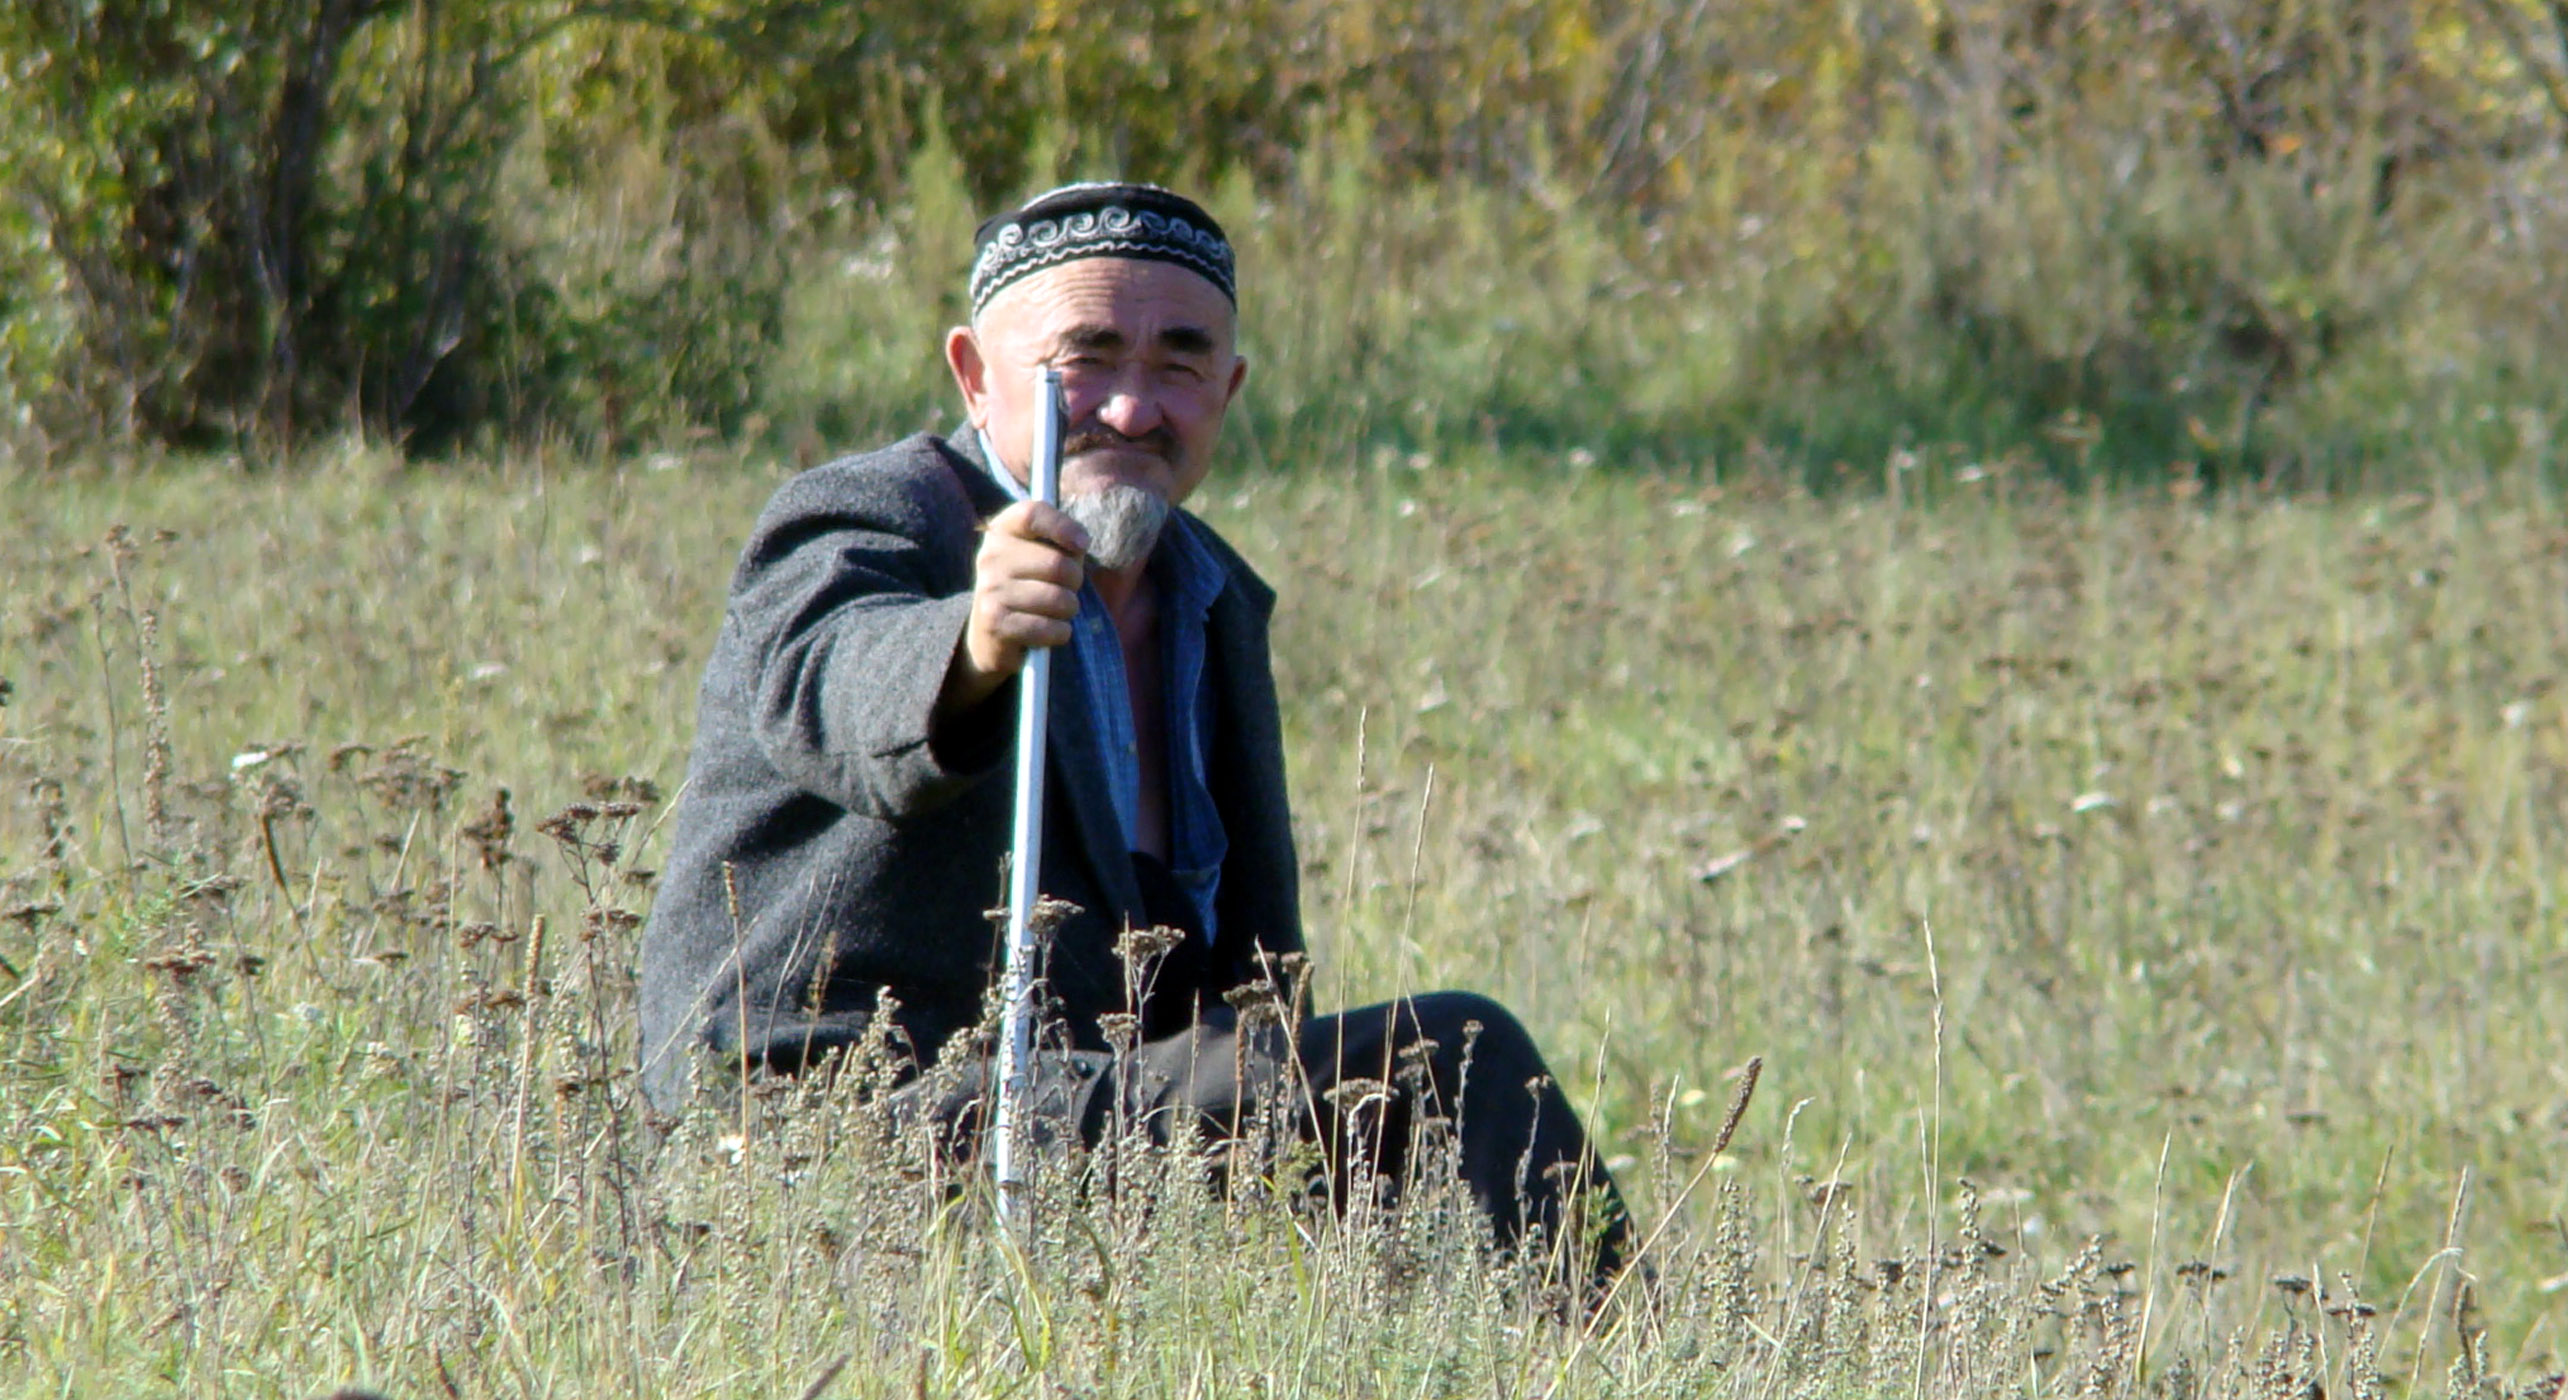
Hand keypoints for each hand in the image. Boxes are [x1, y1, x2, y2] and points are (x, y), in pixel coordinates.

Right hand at [941, 500, 1089, 713]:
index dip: (1063, 526)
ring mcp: (990, 590)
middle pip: (1057, 564)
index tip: (1082, 544)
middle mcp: (990, 556)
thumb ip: (1062, 542)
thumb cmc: (1028, 582)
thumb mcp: (1040, 553)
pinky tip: (1049, 629)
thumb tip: (1079, 544)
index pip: (1032, 514)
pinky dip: (1061, 632)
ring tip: (1057, 609)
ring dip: (1070, 609)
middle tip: (1067, 587)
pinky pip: (1051, 628)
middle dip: (1076, 581)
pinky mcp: (996, 623)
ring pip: (1059, 599)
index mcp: (1002, 530)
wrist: (990, 629)